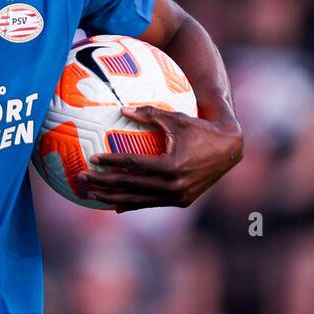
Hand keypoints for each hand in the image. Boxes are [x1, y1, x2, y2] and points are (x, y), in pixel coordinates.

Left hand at [78, 105, 242, 211]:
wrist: (230, 150)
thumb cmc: (201, 128)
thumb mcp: (176, 118)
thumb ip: (150, 114)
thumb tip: (122, 109)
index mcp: (172, 165)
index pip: (133, 165)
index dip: (111, 162)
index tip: (92, 158)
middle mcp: (174, 185)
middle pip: (131, 185)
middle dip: (104, 182)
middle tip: (83, 177)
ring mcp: (178, 196)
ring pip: (138, 200)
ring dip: (112, 197)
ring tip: (91, 193)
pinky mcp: (181, 201)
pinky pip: (150, 203)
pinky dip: (131, 204)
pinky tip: (113, 204)